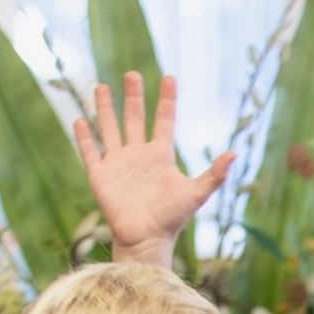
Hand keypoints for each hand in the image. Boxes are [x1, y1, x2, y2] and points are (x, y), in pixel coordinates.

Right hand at [74, 73, 234, 267]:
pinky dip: (84, 137)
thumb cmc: (172, 218)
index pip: (164, 120)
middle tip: (131, 74)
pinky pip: (90, 151)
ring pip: (109, 128)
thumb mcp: (196, 193)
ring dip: (105, 108)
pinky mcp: (100, 175)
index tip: (169, 78)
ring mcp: (118, 163)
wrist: (146, 239)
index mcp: (160, 155)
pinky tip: (79, 120)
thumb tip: (234, 153)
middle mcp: (138, 154)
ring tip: (100, 86)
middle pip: (134, 118)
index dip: (166, 100)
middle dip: (133, 96)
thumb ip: (214, 174)